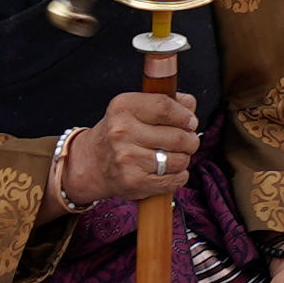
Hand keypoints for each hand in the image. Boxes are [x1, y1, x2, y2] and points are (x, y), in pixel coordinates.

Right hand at [65, 86, 201, 202]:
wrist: (92, 164)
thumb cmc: (120, 133)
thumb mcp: (134, 109)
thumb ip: (165, 101)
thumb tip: (190, 105)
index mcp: (123, 107)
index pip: (165, 106)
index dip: (184, 115)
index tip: (191, 121)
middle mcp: (122, 132)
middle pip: (177, 136)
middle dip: (190, 140)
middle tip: (188, 141)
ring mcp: (128, 158)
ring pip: (179, 160)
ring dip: (184, 159)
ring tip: (174, 156)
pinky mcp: (134, 181)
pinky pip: (174, 180)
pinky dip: (179, 176)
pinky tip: (170, 170)